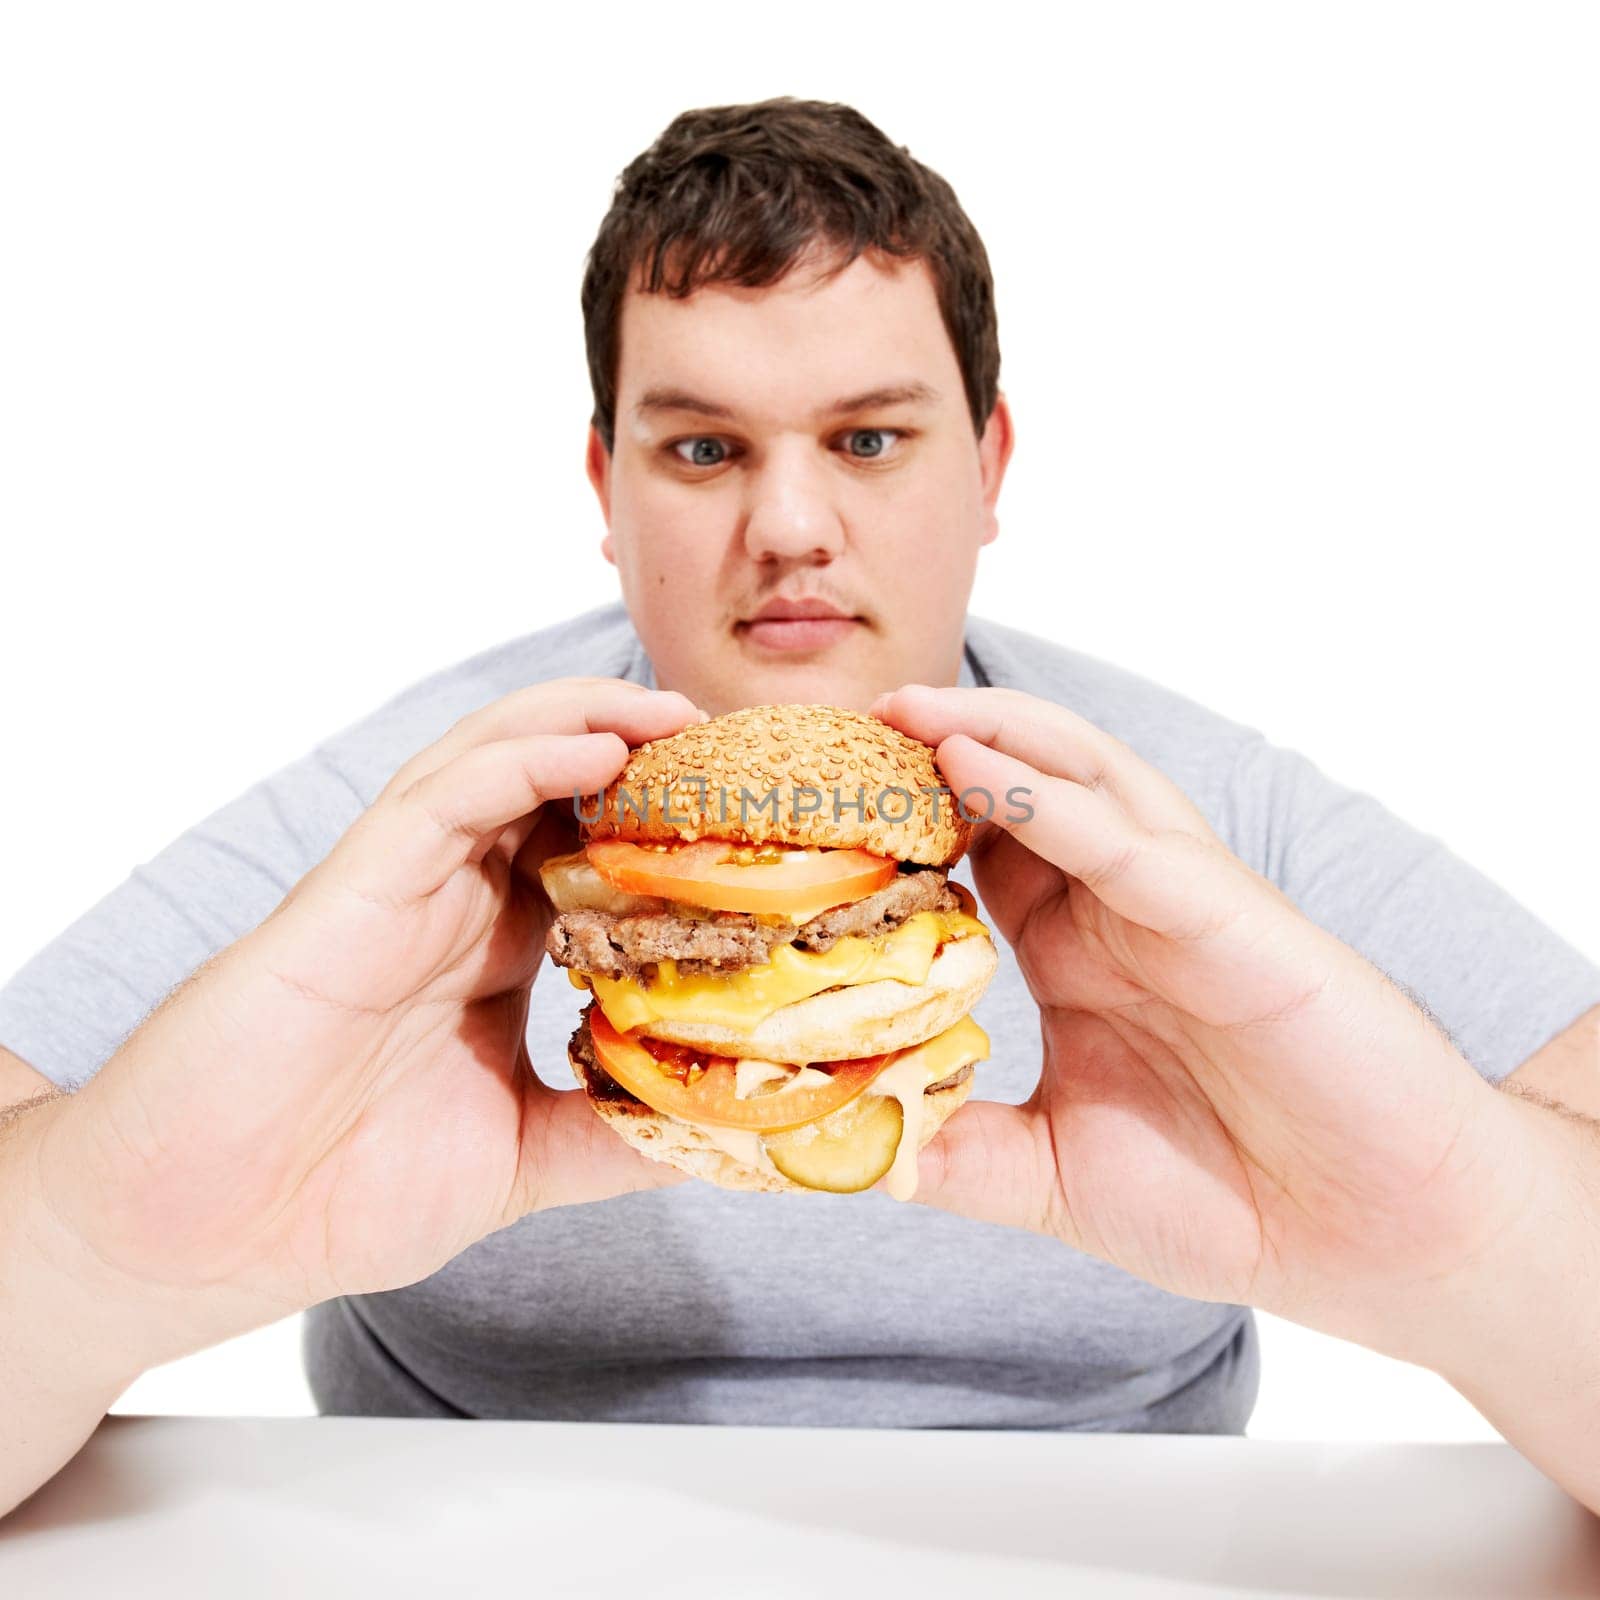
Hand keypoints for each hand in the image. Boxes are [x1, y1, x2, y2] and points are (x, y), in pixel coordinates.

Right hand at [33, 678, 703, 1342]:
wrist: (196, 1234)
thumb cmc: (332, 1193)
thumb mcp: (513, 1162)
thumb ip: (605, 1136)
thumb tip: (722, 1136)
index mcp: (490, 953)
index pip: (593, 858)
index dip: (671, 828)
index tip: (760, 823)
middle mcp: (454, 904)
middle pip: (557, 790)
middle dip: (645, 754)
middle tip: (736, 745)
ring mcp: (403, 889)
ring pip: (501, 763)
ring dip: (591, 725)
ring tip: (678, 715)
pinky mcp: (354, 891)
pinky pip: (444, 798)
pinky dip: (521, 761)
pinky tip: (596, 751)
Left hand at [869, 684, 1530, 1351]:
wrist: (1383, 1239)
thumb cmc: (1237, 1199)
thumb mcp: (1061, 1178)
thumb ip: (968, 1155)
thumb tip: (861, 1157)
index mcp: (1079, 951)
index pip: (975, 854)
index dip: (897, 821)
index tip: (807, 808)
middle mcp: (1121, 909)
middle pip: (1018, 792)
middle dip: (933, 748)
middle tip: (839, 728)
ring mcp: (1179, 907)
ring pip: (1081, 784)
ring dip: (993, 739)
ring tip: (905, 712)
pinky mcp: (1235, 925)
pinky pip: (1137, 849)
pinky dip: (1058, 805)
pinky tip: (984, 773)